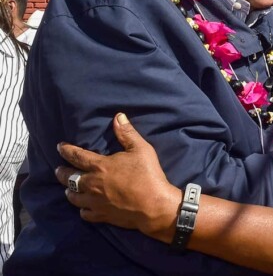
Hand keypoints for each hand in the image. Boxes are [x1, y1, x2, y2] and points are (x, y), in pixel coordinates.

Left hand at [55, 113, 180, 240]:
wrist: (153, 205)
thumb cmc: (148, 175)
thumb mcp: (141, 149)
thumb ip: (127, 133)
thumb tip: (118, 116)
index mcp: (100, 166)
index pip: (76, 156)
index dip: (66, 150)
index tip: (60, 147)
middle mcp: (92, 184)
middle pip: (68, 178)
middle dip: (61, 172)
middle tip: (58, 170)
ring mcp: (94, 201)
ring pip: (73, 197)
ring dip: (69, 191)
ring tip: (68, 189)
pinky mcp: (101, 215)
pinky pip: (84, 213)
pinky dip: (82, 209)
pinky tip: (83, 207)